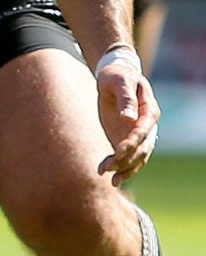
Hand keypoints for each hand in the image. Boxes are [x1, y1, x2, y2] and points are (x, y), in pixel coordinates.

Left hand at [95, 48, 158, 182]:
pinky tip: (107, 174)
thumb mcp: (120, 82)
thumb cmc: (117, 76)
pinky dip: (118, 166)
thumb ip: (125, 99)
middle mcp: (147, 126)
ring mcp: (138, 134)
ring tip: (109, 179)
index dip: (132, 142)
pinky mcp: (126, 138)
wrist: (114, 77)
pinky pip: (126, 156)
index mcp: (149, 111)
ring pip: (136, 156)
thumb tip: (129, 117)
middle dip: (126, 160)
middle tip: (108, 169)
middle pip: (141, 148)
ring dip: (124, 168)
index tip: (118, 151)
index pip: (143, 131)